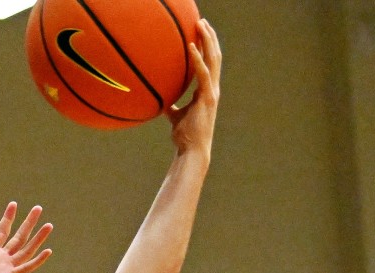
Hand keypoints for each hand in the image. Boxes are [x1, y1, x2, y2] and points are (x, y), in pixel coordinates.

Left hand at [0, 202, 52, 272]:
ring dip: (38, 237)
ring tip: (49, 225)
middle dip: (28, 222)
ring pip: (26, 249)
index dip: (8, 218)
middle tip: (38, 208)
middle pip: (19, 237)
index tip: (13, 204)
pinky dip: (38, 261)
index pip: (2, 231)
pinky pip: (26, 268)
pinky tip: (48, 250)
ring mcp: (6, 268)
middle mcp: (0, 259)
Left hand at [167, 19, 220, 160]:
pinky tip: (191, 46)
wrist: (190, 150)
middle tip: (201, 21)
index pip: (208, 63)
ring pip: (213, 60)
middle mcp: (212, 88)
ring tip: (200, 25)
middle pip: (214, 56)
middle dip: (209, 37)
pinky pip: (203, 74)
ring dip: (208, 41)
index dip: (206, 46)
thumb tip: (161, 101)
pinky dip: (198, 59)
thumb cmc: (184, 135)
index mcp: (206, 91)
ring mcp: (212, 92)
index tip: (199, 31)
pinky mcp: (207, 98)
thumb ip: (171, 106)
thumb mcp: (175, 116)